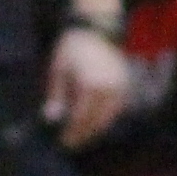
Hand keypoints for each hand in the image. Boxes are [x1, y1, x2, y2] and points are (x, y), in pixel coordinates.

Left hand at [45, 25, 130, 147]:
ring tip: (82, 136)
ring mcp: (119, 88)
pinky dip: (104, 119)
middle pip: (95, 121)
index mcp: (90, 85)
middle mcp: (108, 89)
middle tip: (71, 144)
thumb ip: (56, 96)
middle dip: (83, 135)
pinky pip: (115, 110)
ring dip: (95, 129)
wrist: (96, 31)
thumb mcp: (58, 71)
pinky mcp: (125, 86)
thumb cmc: (72, 50)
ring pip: (107, 118)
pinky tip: (94, 123)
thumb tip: (51, 119)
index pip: (81, 118)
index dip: (72, 133)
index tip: (63, 143)